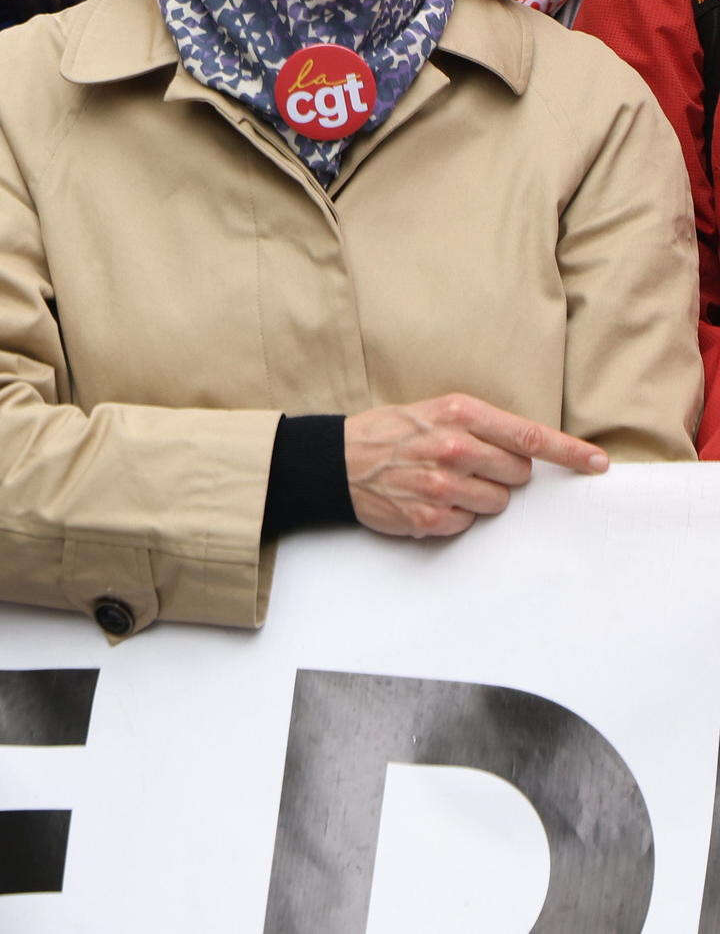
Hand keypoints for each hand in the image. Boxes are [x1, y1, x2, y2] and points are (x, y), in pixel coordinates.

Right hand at [344, 394, 606, 539]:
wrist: (336, 461)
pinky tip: (429, 500)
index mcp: (458, 415)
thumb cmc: (390, 434)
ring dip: (480, 497)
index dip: (570, 452)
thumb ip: (481, 426)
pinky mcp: (431, 517)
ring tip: (445, 483)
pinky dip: (455, 515)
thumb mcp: (433, 411)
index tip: (597, 463)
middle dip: (503, 473)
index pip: (530, 437)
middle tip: (470, 466)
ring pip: (498, 502)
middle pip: (519, 473)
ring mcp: (443, 485)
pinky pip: (469, 523)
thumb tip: (530, 452)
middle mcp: (454, 448)